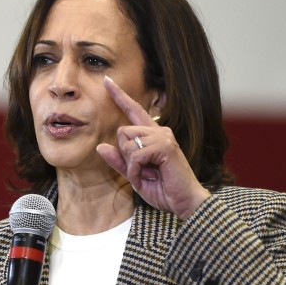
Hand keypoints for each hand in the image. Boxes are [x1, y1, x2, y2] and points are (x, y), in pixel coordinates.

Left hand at [95, 76, 209, 219]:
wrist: (185, 203)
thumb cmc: (163, 190)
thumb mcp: (135, 175)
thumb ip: (119, 161)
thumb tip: (100, 146)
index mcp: (152, 135)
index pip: (133, 110)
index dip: (119, 96)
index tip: (107, 81)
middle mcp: (159, 131)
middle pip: (122, 131)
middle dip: (125, 155)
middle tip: (142, 171)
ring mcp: (163, 136)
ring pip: (127, 143)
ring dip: (132, 165)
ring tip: (148, 175)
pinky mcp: (165, 146)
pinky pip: (135, 155)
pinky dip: (136, 171)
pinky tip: (149, 177)